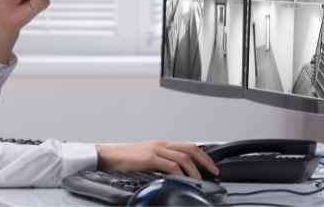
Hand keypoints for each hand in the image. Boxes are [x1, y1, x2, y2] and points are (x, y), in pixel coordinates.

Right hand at [95, 141, 218, 179]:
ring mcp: (156, 150)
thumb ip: (162, 163)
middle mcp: (162, 144)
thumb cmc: (126, 159)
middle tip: (214, 171)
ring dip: (195, 169)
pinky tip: (183, 180)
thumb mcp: (148, 159)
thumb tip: (177, 174)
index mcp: (163, 144)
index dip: (203, 156)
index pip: (188, 146)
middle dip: (205, 160)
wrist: (109, 156)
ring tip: (200, 180)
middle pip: (191, 148)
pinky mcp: (150, 158)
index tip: (211, 166)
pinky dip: (180, 173)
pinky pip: (170, 165)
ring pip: (183, 157)